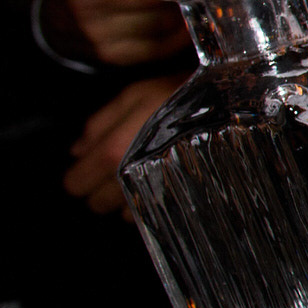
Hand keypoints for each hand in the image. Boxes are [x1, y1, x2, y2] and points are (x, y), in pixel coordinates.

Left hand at [64, 74, 183, 217]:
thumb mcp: (135, 94)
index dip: (78, 177)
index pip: (77, 182)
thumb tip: (77, 149)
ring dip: (125, 198)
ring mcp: (156, 192)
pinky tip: (159, 184)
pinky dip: (150, 203)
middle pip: (98, 203)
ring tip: (141, 175)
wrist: (230, 105)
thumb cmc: (182, 93)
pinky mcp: (179, 200)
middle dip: (100, 190)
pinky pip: (152, 214)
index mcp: (113, 150)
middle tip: (115, 171)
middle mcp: (131, 176)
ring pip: (124, 212)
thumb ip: (99, 122)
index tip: (84, 171)